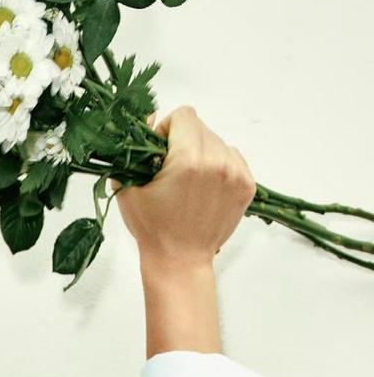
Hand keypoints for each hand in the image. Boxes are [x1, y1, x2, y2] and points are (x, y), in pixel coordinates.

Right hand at [115, 105, 257, 273]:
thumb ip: (133, 150)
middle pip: (201, 127)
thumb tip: (149, 119)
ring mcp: (236, 173)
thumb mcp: (129, 189)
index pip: (184, 115)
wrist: (180, 261)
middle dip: (184, 141)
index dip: (167, 129)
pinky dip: (219, 166)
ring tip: (191, 182)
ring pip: (218, 142)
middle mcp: (217, 161)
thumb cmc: (153, 229)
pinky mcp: (247, 185)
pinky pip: (233, 157)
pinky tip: (206, 188)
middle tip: (173, 170)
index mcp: (188, 159)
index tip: (160, 151)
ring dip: (203, 153)